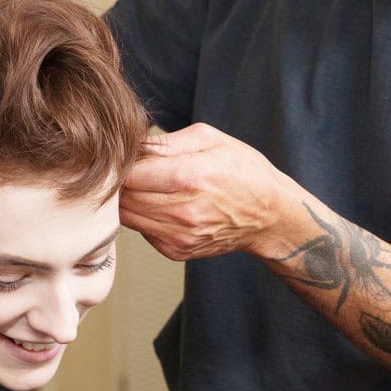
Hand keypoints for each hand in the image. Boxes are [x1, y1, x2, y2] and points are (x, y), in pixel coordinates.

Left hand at [119, 124, 295, 262]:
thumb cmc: (243, 171)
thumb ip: (165, 141)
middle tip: (132, 170)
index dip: (122, 163)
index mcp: (189, 176)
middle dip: (121, 182)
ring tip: (146, 186)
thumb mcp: (210, 139)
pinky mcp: (177, 251)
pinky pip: (142, 231)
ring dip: (129, 201)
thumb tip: (131, 145)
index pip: (129, 174)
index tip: (127, 157)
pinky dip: (143, 217)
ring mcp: (179, 236)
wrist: (269, 215)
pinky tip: (161, 205)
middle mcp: (182, 211)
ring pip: (127, 217)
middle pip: (124, 197)